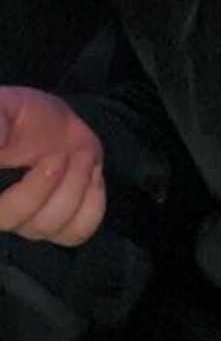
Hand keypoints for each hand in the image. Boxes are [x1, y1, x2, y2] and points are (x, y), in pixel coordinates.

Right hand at [0, 88, 105, 244]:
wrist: (59, 124)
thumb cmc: (23, 116)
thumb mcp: (6, 108)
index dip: (23, 190)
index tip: (49, 161)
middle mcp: (1, 211)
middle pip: (13, 219)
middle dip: (42, 185)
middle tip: (60, 154)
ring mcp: (29, 224)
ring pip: (48, 224)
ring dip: (73, 185)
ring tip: (81, 155)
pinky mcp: (61, 228)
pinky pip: (77, 232)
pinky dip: (92, 202)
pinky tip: (92, 175)